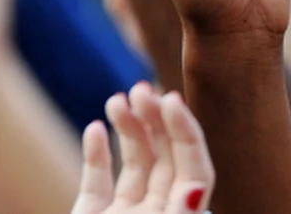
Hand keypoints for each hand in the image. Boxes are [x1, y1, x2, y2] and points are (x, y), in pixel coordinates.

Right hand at [72, 83, 213, 213]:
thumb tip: (197, 189)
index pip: (194, 170)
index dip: (186, 134)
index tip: (171, 99)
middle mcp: (156, 213)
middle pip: (166, 160)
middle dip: (156, 120)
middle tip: (140, 88)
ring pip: (135, 163)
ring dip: (128, 128)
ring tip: (116, 100)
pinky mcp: (93, 213)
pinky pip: (98, 179)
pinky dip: (96, 152)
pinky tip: (95, 128)